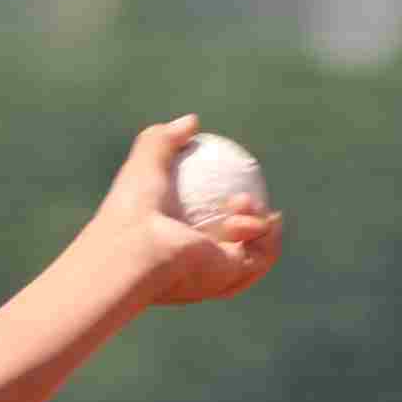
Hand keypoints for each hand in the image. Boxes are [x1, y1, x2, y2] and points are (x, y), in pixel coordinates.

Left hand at [100, 116, 280, 308]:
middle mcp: (194, 268)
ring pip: (254, 255)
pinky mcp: (231, 278)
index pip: (203, 231)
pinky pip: (263, 257)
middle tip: (241, 198)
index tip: (229, 186)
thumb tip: (192, 122)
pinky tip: (265, 214)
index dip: (222, 210)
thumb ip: (163, 140)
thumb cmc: (134, 208)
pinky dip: (267, 234)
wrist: (137, 247)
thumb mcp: (144, 164)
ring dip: (258, 224)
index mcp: (172, 247)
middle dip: (248, 222)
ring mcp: (214, 277)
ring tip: (241, 202)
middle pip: (233, 248)